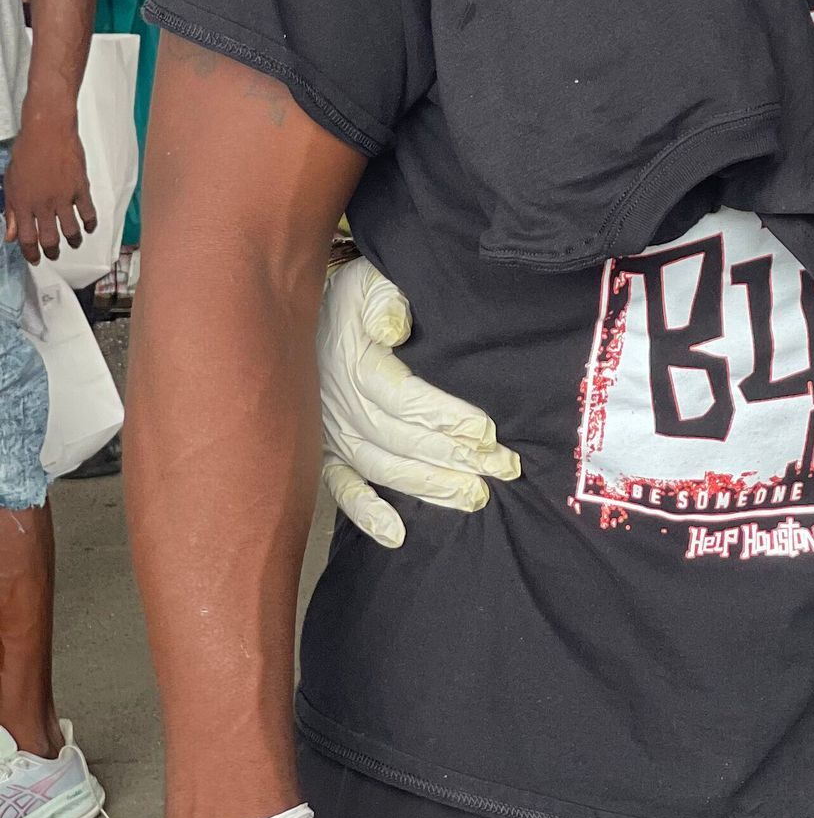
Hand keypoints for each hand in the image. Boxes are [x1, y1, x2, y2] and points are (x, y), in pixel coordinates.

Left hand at [5, 106, 95, 261]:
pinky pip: (88, 213)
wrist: (48, 131)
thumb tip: (11, 233)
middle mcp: (43, 204)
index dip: (30, 253)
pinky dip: (90, 223)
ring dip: (72, 241)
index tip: (34, 258)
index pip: (27, 239)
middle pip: (50, 239)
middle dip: (52, 251)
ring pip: (70, 231)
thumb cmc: (28, 150)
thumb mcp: (11, 183)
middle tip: (54, 253)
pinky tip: (89, 226)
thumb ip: (11, 211)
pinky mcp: (80, 189)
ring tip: (73, 243)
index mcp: (24, 204)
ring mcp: (64, 198)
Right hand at [318, 257, 519, 547]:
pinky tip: (397, 535)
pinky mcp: (325, 451)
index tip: (487, 430)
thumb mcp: (371, 282)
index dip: (446, 415)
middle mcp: (340, 404)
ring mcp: (331, 432)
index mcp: (355, 362)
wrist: (306, 311)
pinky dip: (367, 513)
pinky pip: (341, 488)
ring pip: (383, 468)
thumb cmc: (354, 295)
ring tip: (474, 496)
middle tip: (503, 469)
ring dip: (430, 485)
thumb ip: (385, 301)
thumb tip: (394, 330)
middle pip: (402, 438)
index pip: (404, 397)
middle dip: (456, 456)